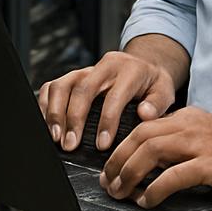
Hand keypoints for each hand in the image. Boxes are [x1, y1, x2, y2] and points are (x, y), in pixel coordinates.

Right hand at [36, 50, 177, 152]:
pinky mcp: (73, 75)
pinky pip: (52, 86)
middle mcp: (104, 66)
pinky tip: (49, 124)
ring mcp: (86, 69)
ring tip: (57, 138)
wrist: (144, 65)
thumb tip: (145, 114)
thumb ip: (158, 103)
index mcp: (129, 70)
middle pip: (82, 89)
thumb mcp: (165, 91)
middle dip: (74, 119)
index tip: (102, 144)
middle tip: (71, 145)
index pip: (114, 95)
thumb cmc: (152, 83)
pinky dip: (46, 105)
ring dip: (55, 113)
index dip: (106, 121)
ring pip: (62, 85)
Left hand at [99, 106, 211, 206]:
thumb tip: (150, 164)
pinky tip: (147, 200)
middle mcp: (189, 126)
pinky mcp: (211, 165)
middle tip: (109, 182)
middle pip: (140, 137)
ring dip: (130, 173)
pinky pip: (173, 176)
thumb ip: (180, 143)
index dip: (121, 147)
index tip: (111, 166)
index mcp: (186, 118)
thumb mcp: (206, 136)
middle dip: (118, 160)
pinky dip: (155, 189)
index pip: (143, 127)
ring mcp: (200, 144)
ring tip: (121, 192)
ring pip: (151, 152)